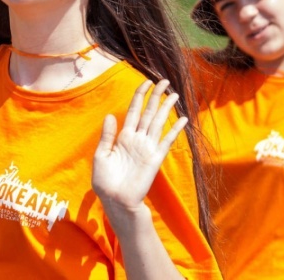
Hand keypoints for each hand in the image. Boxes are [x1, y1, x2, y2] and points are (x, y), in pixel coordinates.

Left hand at [92, 79, 187, 219]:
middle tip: (164, 81)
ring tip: (174, 94)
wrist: (115, 201)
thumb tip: (111, 115)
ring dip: (166, 108)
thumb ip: (107, 135)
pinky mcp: (155, 158)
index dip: (140, 96)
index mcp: (123, 136)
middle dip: (156, 96)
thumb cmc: (105, 181)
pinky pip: (167, 141)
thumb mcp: (101, 155)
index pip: (134, 110)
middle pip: (149, 112)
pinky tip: (182, 119)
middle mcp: (137, 139)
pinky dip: (175, 130)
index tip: (146, 82)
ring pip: (159, 122)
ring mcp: (147, 147)